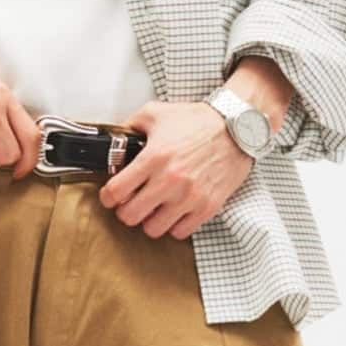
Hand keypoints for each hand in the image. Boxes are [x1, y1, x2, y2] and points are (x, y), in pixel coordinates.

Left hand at [99, 100, 251, 239]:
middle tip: (131, 203)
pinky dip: (174, 225)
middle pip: (130, 216)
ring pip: (153, 229)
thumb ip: (131, 126)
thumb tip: (114, 141)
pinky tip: (174, 212)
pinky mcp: (207, 207)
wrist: (237, 128)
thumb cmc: (198, 121)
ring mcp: (189, 197)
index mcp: (154, 157)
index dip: (108, 197)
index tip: (111, 196)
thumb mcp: (157, 113)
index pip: (116, 191)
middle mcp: (169, 180)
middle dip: (125, 211)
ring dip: (149, 220)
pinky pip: (180, 232)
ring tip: (154, 209)